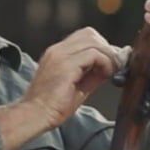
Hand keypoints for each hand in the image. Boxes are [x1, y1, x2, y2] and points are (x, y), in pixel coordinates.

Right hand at [0, 27, 124, 149]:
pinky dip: (105, 63)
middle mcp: (57, 50)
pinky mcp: (66, 65)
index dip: (101, 47)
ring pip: (94, 41)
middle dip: (107, 48)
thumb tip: (111, 67)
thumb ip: (93, 74)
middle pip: (90, 34)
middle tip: (114, 66)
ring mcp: (60, 55)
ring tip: (110, 72)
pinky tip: (105, 75)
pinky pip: (94, 54)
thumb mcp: (79, 87)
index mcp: (57, 53)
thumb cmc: (54, 106)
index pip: (85, 36)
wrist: (35, 115)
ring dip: (108, 56)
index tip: (111, 63)